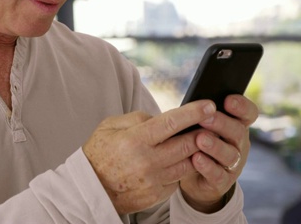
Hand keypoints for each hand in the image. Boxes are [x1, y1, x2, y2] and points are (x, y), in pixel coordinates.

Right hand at [82, 100, 216, 214]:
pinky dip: (181, 168)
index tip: (209, 105)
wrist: (90, 189)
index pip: (172, 123)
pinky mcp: (157, 195)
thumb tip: (163, 118)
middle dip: (203, 132)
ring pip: (188, 163)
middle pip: (188, 144)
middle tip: (211, 123)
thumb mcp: (110, 126)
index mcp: (135, 140)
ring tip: (198, 142)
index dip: (193, 113)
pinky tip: (177, 160)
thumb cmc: (99, 153)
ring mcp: (154, 181)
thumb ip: (138, 118)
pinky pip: (178, 179)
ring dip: (197, 152)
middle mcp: (147, 161)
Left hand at [179, 94, 259, 212]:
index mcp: (236, 126)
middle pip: (238, 132)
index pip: (249, 114)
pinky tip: (196, 158)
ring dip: (215, 146)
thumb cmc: (197, 142)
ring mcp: (233, 164)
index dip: (242, 106)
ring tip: (200, 139)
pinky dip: (207, 166)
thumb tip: (193, 102)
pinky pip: (218, 175)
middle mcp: (239, 144)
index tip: (228, 100)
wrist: (194, 176)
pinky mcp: (222, 182)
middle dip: (221, 124)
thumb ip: (202, 115)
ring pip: (230, 155)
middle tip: (205, 118)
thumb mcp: (202, 126)